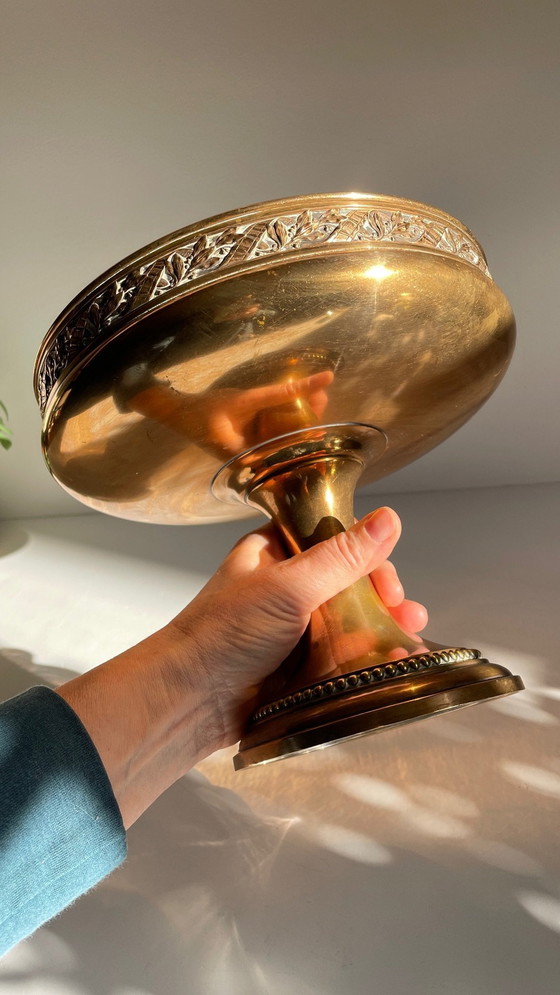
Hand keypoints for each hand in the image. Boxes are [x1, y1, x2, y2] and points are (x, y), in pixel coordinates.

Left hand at [57, 507, 426, 827]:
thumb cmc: (222, 635)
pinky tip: (391, 663)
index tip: (387, 579)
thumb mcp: (288, 587)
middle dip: (381, 597)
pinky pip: (340, 656)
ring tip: (409, 639)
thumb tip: (388, 520)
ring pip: (348, 621)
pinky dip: (366, 658)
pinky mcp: (297, 666)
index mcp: (273, 552)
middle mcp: (283, 587)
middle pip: (347, 581)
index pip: (332, 539)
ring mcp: (290, 628)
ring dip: (382, 628)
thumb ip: (342, 556)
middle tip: (404, 612)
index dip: (366, 554)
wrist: (189, 703)